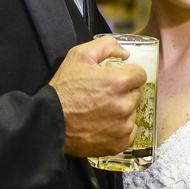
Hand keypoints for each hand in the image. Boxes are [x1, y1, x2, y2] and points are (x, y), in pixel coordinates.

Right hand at [49, 36, 146, 157]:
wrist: (50, 122)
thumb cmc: (63, 90)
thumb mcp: (79, 56)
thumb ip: (106, 46)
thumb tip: (125, 53)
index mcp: (119, 82)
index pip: (140, 74)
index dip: (127, 74)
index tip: (116, 79)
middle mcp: (125, 105)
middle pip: (136, 93)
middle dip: (123, 92)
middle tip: (103, 96)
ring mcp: (124, 126)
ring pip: (133, 112)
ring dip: (122, 111)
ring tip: (101, 111)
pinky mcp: (120, 143)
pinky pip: (130, 131)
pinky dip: (120, 128)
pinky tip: (103, 124)